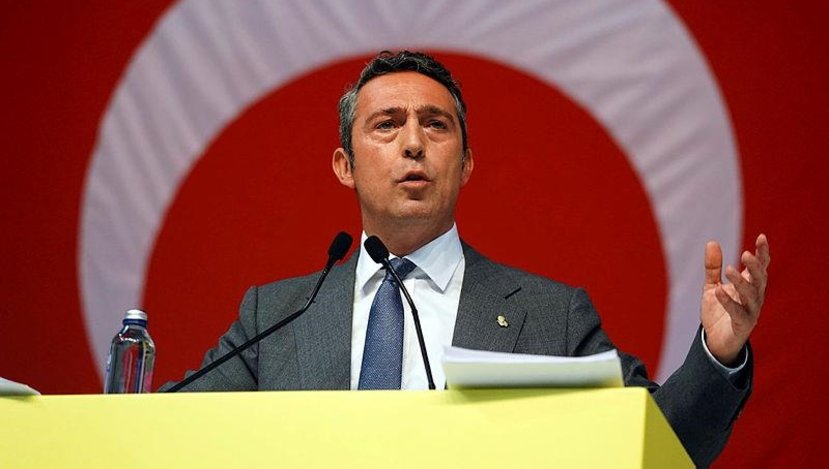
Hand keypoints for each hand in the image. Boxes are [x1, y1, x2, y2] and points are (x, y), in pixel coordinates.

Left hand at [701, 234, 769, 364]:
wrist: (715, 340)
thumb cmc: (718, 311)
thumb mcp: (712, 285)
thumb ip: (713, 267)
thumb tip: (712, 242)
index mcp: (750, 286)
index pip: (760, 267)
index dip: (763, 253)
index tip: (762, 237)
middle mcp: (754, 297)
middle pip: (759, 280)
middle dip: (754, 267)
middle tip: (746, 254)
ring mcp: (750, 312)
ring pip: (751, 295)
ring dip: (741, 282)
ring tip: (730, 269)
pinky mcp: (742, 325)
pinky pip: (737, 312)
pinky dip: (728, 301)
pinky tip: (718, 291)